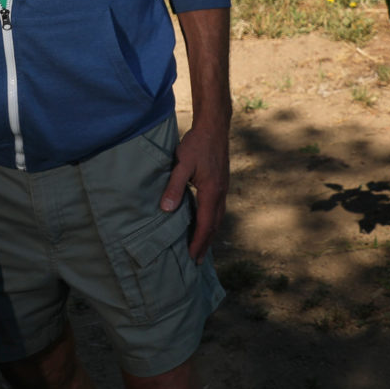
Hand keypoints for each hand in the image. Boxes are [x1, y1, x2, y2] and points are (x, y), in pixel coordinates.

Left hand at [160, 115, 229, 262]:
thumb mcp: (182, 163)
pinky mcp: (221, 183)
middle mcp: (220, 193)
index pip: (205, 224)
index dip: (198, 242)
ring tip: (200, 247)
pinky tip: (204, 223)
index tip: (191, 257)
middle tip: (196, 261)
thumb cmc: (197, 144)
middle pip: (214, 225)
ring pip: (217, 218)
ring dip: (209, 234)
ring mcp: (223, 188)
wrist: (214, 127)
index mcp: (212, 191)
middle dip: (205, 244)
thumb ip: (174, 186)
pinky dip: (211, 222)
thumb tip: (166, 209)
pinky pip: (217, 209)